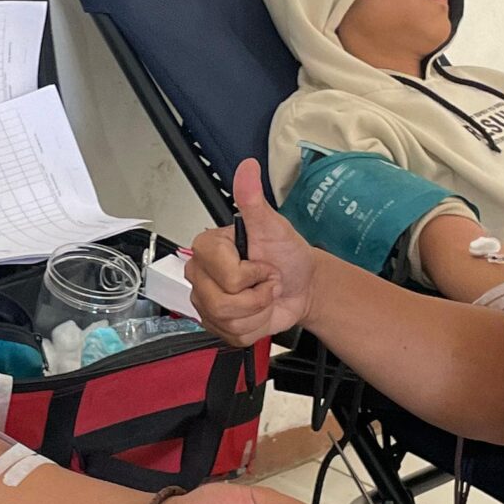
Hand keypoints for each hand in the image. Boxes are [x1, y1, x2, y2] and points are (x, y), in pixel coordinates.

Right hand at [184, 161, 321, 345]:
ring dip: (257, 311)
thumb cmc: (287, 256)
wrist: (302, 286)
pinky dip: (255, 326)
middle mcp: (201, 275)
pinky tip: (258, 311)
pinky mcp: (216, 325)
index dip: (252, 275)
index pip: (224, 276)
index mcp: (208, 248)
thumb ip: (254, 199)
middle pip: (221, 303)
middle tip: (265, 280)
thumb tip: (247, 169)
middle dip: (256, 296)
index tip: (262, 263)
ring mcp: (206, 302)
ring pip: (227, 321)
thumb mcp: (274, 226)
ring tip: (262, 295)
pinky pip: (233, 335)